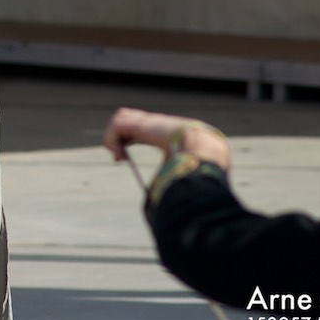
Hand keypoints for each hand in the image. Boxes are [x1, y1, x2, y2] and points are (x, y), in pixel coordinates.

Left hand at [103, 108, 229, 168]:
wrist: (207, 150)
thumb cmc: (198, 163)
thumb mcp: (179, 170)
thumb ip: (170, 177)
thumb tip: (161, 201)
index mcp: (164, 131)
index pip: (139, 128)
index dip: (126, 140)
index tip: (123, 159)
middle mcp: (155, 123)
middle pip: (126, 118)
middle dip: (116, 136)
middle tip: (119, 159)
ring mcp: (149, 121)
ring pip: (120, 118)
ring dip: (113, 138)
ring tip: (120, 157)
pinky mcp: (142, 123)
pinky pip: (116, 126)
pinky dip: (112, 141)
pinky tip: (122, 156)